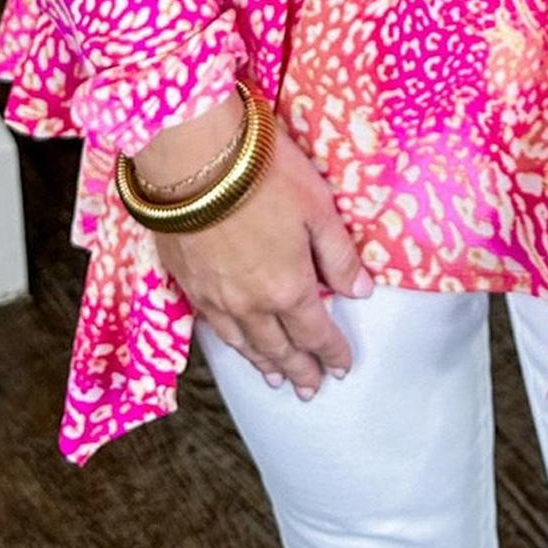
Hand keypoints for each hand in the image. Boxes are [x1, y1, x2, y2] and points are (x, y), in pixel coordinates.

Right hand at [135, 99, 373, 400]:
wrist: (192, 159)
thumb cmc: (264, 175)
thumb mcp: (318, 207)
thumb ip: (339, 255)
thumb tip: (361, 292)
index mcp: (288, 288)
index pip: (316, 333)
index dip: (332, 352)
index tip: (342, 368)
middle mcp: (250, 304)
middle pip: (279, 347)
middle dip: (299, 368)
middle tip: (309, 389)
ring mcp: (214, 296)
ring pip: (243, 343)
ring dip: (263, 363)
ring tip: (275, 378)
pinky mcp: (186, 281)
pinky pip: (212, 326)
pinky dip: (229, 343)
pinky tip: (234, 343)